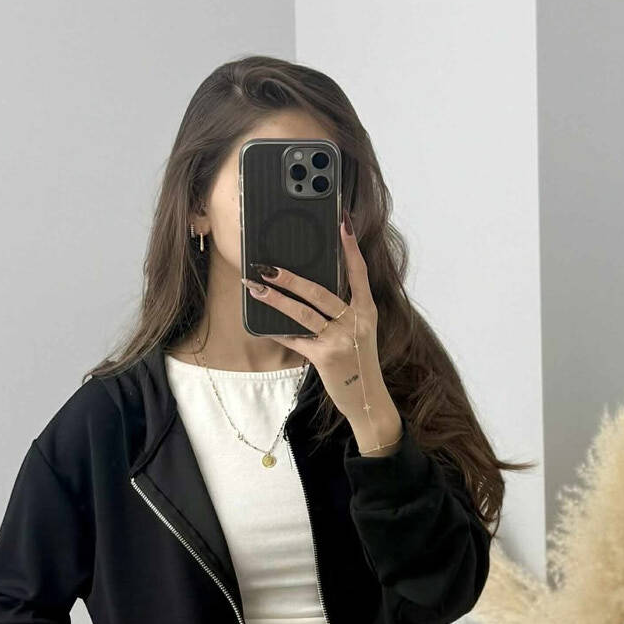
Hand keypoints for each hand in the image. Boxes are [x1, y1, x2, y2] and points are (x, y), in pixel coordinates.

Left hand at [242, 214, 403, 453]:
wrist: (368, 400)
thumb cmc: (359, 363)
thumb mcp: (359, 333)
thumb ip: (343, 312)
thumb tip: (309, 291)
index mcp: (366, 311)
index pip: (359, 272)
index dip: (351, 247)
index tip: (343, 222)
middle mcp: (355, 322)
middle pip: (319, 292)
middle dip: (289, 278)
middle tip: (267, 266)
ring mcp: (340, 340)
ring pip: (302, 313)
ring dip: (275, 300)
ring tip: (255, 288)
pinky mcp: (324, 357)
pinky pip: (295, 339)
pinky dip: (277, 331)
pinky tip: (260, 324)